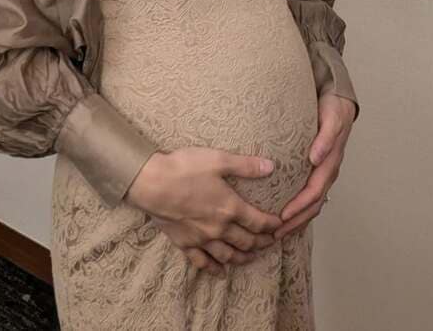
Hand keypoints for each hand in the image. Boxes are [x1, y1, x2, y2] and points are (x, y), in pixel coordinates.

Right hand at [125, 147, 282, 275]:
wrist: (152, 183)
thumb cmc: (184, 168)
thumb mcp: (218, 160)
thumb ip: (245, 165)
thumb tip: (270, 167)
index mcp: (230, 207)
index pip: (258, 222)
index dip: (272, 225)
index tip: (280, 225)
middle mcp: (219, 228)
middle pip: (246, 241)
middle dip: (261, 243)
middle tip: (270, 242)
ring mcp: (202, 239)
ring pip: (228, 255)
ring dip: (242, 258)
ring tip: (251, 257)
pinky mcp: (185, 243)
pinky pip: (203, 262)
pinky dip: (214, 269)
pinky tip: (221, 272)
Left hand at [274, 93, 356, 242]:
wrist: (340, 100)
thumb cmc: (334, 109)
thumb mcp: (331, 119)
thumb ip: (325, 138)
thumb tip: (315, 158)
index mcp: (330, 163)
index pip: (314, 192)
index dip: (299, 207)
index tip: (282, 218)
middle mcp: (327, 171)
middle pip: (313, 205)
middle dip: (295, 221)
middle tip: (275, 234)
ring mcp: (324, 172)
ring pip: (312, 203)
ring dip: (297, 219)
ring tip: (278, 231)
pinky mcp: (318, 169)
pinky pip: (310, 194)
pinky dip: (299, 208)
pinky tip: (287, 214)